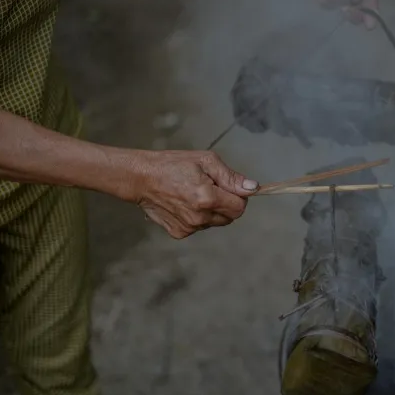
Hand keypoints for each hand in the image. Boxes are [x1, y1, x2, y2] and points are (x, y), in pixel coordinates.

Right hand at [129, 150, 257, 238]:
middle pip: (230, 217)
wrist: (141, 178)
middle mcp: (200, 217)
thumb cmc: (173, 164)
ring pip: (215, 222)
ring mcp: (189, 227)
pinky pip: (200, 227)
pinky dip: (198, 217)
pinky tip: (184, 204)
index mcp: (208, 198)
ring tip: (194, 194)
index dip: (238, 196)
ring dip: (212, 211)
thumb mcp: (205, 161)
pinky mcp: (180, 233)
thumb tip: (253, 188)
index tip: (228, 187)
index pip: (240, 207)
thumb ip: (231, 177)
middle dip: (226, 204)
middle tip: (210, 188)